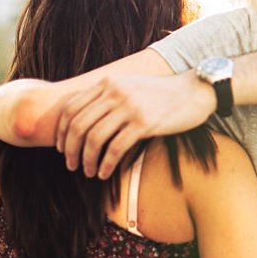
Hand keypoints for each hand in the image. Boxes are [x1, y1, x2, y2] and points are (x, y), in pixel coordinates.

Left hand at [55, 71, 215, 178]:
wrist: (196, 91)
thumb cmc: (163, 94)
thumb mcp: (131, 86)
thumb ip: (109, 95)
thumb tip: (84, 117)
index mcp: (108, 83)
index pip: (70, 108)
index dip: (60, 131)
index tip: (61, 147)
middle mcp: (115, 92)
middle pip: (78, 125)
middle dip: (70, 149)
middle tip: (71, 165)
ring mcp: (130, 107)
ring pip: (94, 139)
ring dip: (86, 160)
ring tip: (88, 172)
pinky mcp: (144, 123)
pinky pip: (115, 148)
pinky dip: (106, 164)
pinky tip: (105, 173)